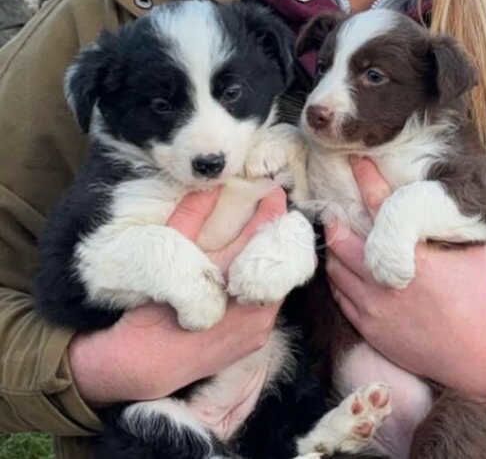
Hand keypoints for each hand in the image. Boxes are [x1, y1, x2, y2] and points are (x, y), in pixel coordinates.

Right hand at [69, 187, 286, 405]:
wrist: (141, 366)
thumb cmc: (149, 310)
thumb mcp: (168, 255)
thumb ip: (191, 217)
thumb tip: (207, 186)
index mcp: (232, 283)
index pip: (263, 238)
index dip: (272, 211)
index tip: (276, 190)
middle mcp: (254, 308)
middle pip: (278, 263)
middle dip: (275, 236)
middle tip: (271, 212)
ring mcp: (259, 328)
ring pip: (276, 284)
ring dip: (271, 261)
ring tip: (263, 239)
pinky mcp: (256, 341)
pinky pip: (270, 305)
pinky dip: (265, 285)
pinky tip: (252, 273)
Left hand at [325, 158, 485, 415]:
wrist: (474, 354)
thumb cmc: (477, 298)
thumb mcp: (472, 253)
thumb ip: (451, 225)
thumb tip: (441, 195)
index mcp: (416, 256)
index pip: (381, 207)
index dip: (366, 179)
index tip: (355, 161)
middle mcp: (388, 280)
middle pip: (343, 241)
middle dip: (335, 220)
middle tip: (334, 211)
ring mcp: (374, 306)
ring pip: (336, 270)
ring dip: (333, 250)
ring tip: (335, 238)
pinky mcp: (368, 327)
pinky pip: (339, 297)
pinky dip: (337, 279)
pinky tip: (341, 271)